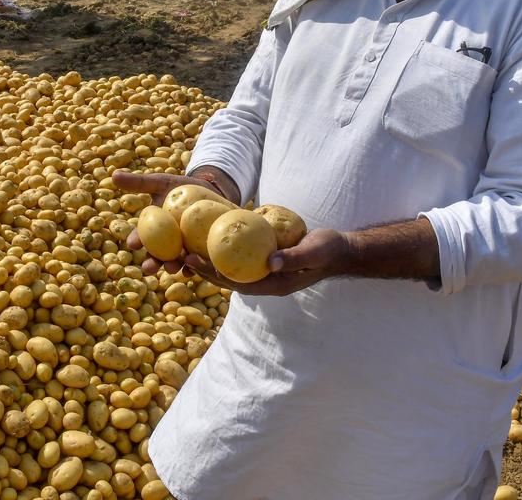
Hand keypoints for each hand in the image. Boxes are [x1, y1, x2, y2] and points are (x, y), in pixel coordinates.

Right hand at [113, 170, 223, 274]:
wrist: (211, 191)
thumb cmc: (182, 187)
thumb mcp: (161, 183)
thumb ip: (139, 182)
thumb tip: (113, 175)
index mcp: (153, 230)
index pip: (141, 237)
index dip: (136, 241)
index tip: (133, 244)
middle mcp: (166, 244)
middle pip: (156, 256)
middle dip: (152, 264)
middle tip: (149, 267)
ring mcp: (184, 250)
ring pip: (175, 262)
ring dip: (172, 267)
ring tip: (172, 268)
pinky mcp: (201, 252)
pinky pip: (197, 263)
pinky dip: (194, 268)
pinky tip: (192, 269)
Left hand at [184, 228, 348, 296]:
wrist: (340, 250)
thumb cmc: (328, 249)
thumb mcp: (313, 251)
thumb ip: (293, 258)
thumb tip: (270, 262)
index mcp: (275, 285)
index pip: (237, 283)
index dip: (214, 274)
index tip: (194, 262)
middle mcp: (266, 281)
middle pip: (229, 278)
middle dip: (204, 269)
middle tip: (181, 254)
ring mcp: (266, 272)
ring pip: (233, 269)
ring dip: (212, 261)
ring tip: (189, 247)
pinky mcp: (267, 261)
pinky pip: (242, 257)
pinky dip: (227, 250)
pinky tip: (212, 237)